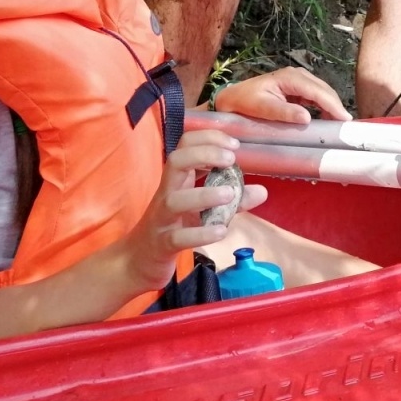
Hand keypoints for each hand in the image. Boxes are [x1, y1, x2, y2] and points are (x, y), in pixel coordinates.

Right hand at [114, 130, 268, 293]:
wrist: (138, 261)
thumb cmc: (173, 228)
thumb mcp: (203, 211)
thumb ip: (232, 201)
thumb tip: (262, 191)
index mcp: (177, 179)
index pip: (186, 145)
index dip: (209, 138)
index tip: (234, 144)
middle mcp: (167, 193)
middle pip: (176, 161)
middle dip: (203, 154)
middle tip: (231, 159)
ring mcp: (162, 218)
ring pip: (175, 200)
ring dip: (204, 194)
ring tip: (230, 194)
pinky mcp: (162, 244)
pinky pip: (178, 238)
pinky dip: (200, 234)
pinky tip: (220, 231)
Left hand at [213, 67, 351, 123]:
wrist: (232, 98)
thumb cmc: (245, 102)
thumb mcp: (262, 108)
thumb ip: (284, 112)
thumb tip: (307, 117)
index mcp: (290, 77)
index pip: (317, 91)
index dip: (333, 105)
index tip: (344, 119)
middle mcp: (297, 75)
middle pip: (323, 90)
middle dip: (336, 105)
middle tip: (347, 125)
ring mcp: (297, 80)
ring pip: (321, 92)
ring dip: (331, 106)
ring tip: (339, 123)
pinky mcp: (296, 88)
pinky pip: (315, 96)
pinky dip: (323, 106)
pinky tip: (327, 118)